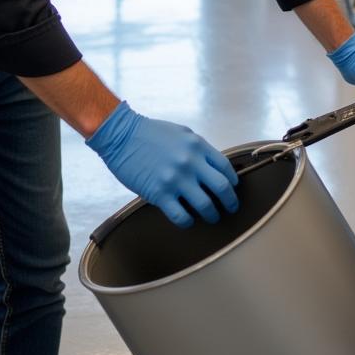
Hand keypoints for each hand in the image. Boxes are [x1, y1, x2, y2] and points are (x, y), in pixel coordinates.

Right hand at [87, 102, 238, 227]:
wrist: (121, 136)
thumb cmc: (150, 133)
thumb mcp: (181, 134)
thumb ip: (198, 149)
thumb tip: (211, 166)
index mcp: (197, 145)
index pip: (225, 167)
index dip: (233, 182)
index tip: (232, 189)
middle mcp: (190, 162)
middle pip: (222, 188)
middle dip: (230, 202)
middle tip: (231, 208)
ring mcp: (175, 179)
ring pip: (205, 206)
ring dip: (212, 215)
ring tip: (211, 217)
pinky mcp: (159, 193)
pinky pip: (181, 216)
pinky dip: (188, 222)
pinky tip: (188, 220)